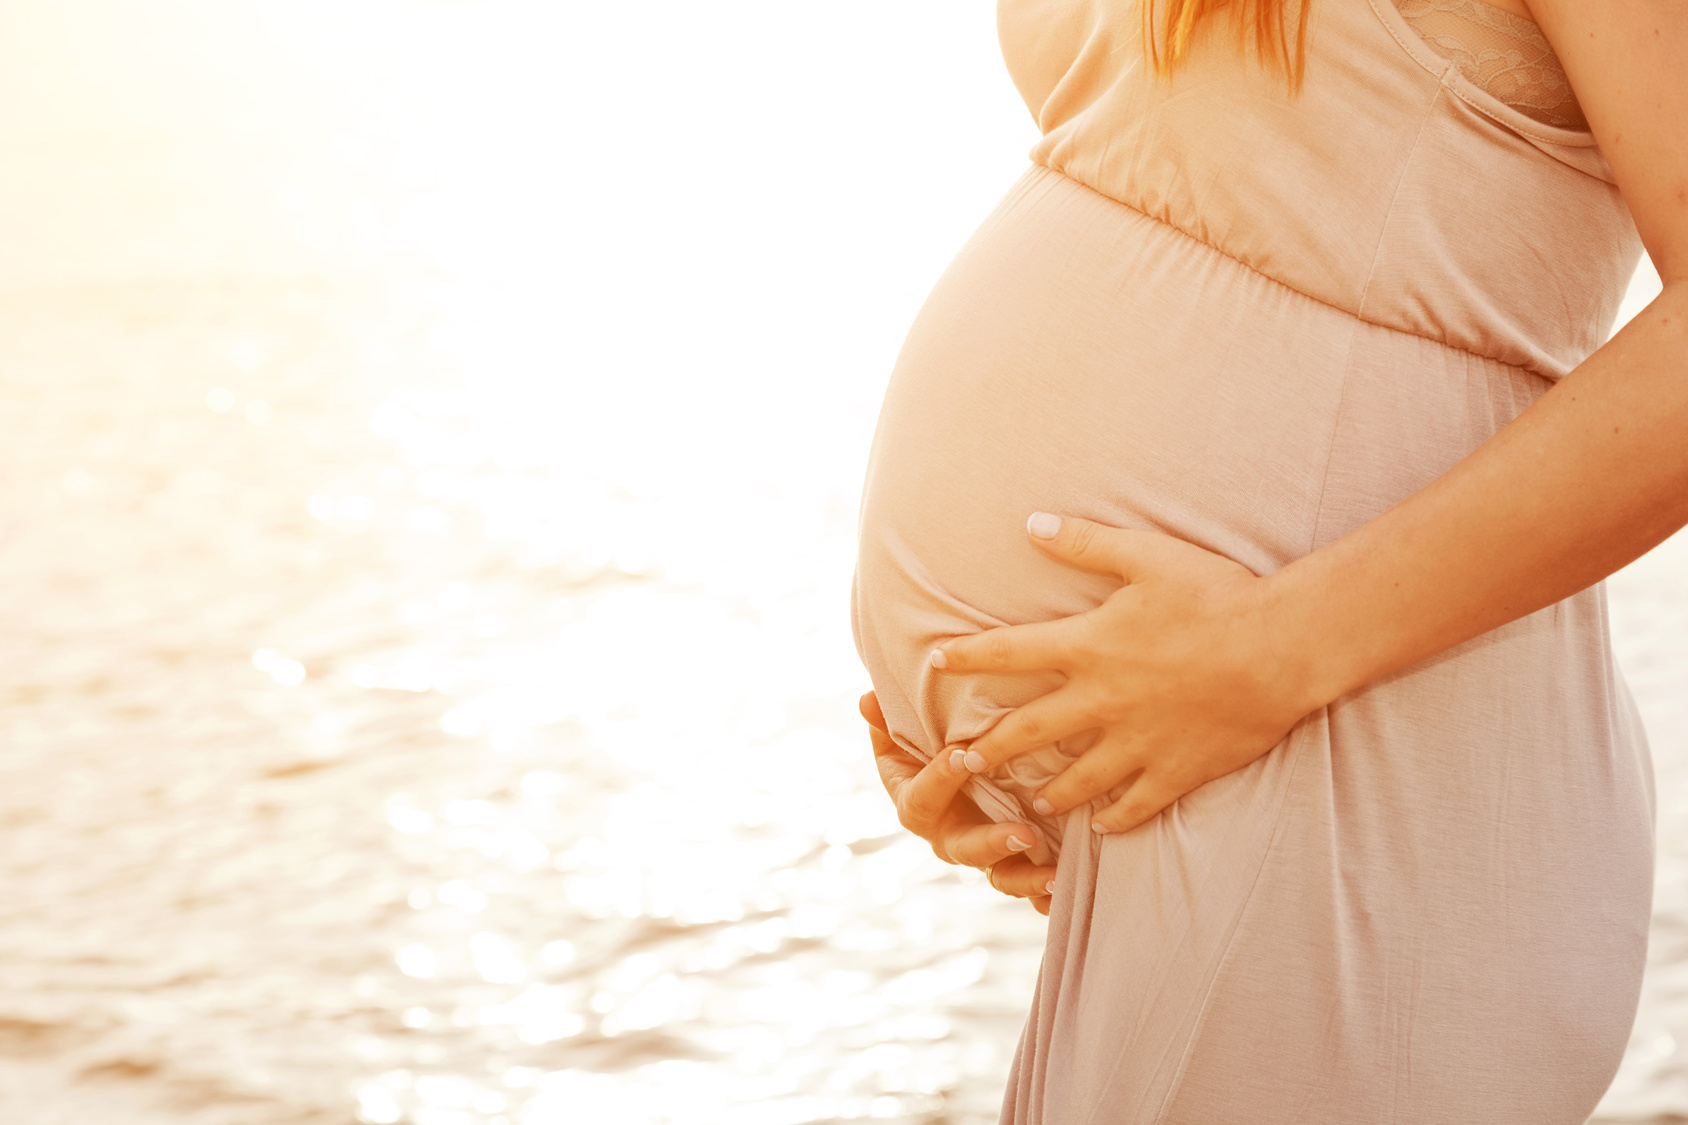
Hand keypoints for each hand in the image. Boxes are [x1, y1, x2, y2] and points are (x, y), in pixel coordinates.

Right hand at [860, 691, 1056, 914]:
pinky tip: (1069, 889)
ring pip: (1001, 876)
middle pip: (965, 849)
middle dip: (992, 843)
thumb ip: (886, 721)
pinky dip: (1048, 894)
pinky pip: (1030, 887)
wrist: (962, 771)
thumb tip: (867, 699)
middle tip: (1023, 834)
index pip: (923, 798)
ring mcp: (984, 854)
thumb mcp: (905, 734)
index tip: (960, 755)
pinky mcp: (1015, 863)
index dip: (939, 779)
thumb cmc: (930, 747)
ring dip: (1027, 878)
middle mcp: (948, 836)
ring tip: (1055, 872)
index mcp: (918, 806)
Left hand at [932, 513, 1317, 834]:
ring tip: (1032, 803)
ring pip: (1076, 780)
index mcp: (1088, 646)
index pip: (1008, 653)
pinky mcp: (1176, 770)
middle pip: (1027, 732)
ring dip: (1048, 793)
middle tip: (959, 762)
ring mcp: (1137, 741)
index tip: (934, 662)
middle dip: (988, 749)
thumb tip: (1031, 523)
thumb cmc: (1216, 594)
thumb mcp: (1147, 555)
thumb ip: (1085, 543)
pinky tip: (1102, 827)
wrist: (1282, 647)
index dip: (966, 656)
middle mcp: (1101, 700)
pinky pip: (1135, 806)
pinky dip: (1115, 819)